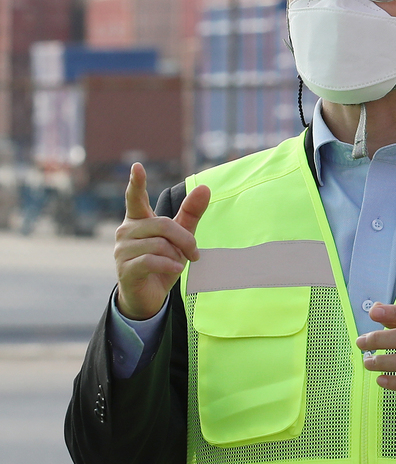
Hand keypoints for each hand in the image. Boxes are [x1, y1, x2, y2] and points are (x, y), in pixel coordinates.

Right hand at [114, 163, 210, 320]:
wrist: (149, 296)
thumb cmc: (163, 262)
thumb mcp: (180, 237)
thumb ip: (190, 213)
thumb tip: (205, 187)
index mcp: (137, 220)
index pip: (135, 198)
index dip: (137, 182)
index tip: (137, 167)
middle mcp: (126, 231)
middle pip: (163, 225)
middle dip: (184, 239)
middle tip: (195, 253)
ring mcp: (122, 250)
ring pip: (159, 244)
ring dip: (176, 256)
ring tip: (177, 264)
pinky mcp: (125, 268)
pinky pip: (152, 260)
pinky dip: (169, 265)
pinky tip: (174, 270)